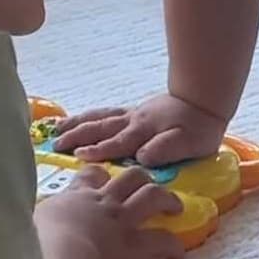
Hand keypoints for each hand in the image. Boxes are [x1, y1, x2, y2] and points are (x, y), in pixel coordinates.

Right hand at [39, 164, 185, 258]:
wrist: (53, 254)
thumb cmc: (33, 241)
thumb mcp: (28, 223)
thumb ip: (33, 222)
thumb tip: (18, 227)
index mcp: (75, 197)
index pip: (91, 176)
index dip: (101, 176)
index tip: (104, 182)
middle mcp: (102, 202)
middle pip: (130, 176)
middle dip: (143, 179)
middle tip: (150, 188)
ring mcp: (120, 220)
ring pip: (152, 195)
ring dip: (168, 200)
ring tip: (175, 208)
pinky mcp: (133, 243)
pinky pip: (162, 241)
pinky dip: (174, 250)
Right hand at [51, 93, 226, 168]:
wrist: (204, 101)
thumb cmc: (198, 128)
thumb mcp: (189, 143)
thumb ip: (165, 149)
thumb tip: (142, 157)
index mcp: (144, 132)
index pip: (117, 143)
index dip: (98, 151)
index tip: (78, 157)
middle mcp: (133, 122)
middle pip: (100, 128)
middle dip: (76, 136)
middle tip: (55, 145)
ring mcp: (131, 115)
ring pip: (98, 118)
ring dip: (76, 124)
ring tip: (56, 130)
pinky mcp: (133, 112)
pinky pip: (104, 113)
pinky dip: (87, 116)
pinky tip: (75, 120)